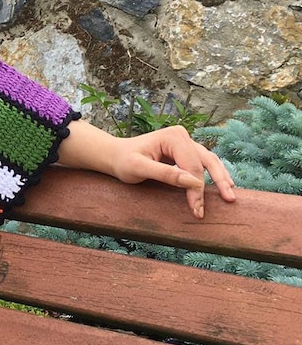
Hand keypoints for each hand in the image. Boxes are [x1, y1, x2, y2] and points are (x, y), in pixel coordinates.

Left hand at [59, 120, 235, 218]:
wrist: (114, 156)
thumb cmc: (123, 161)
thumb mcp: (138, 169)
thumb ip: (165, 174)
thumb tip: (192, 182)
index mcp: (172, 137)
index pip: (191, 165)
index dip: (196, 188)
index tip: (197, 209)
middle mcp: (182, 136)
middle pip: (205, 160)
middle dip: (218, 181)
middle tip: (229, 199)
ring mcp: (185, 142)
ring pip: (209, 160)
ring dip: (220, 177)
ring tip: (230, 194)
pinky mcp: (185, 150)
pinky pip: (203, 162)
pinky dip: (214, 174)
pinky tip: (223, 184)